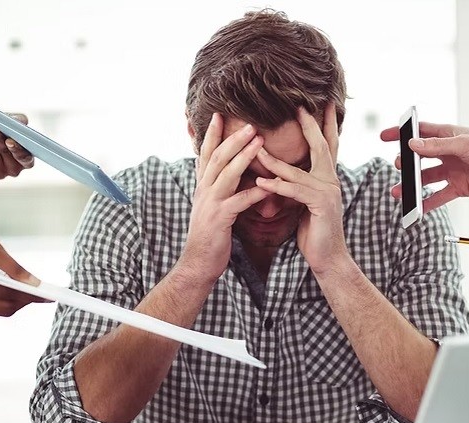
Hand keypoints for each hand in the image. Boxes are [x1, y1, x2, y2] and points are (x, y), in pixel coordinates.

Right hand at [0, 226, 45, 315]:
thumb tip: (35, 284)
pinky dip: (8, 302)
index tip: (48, 295)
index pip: (7, 293)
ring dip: (20, 303)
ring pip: (2, 311)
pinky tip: (19, 293)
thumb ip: (14, 267)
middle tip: (46, 294)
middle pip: (6, 306)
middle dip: (27, 300)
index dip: (29, 295)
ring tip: (35, 293)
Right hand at [182, 113, 269, 281]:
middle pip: (218, 158)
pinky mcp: (220, 219)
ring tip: (260, 141)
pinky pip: (239, 201)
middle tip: (250, 123)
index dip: (212, 134)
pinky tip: (269, 186)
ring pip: (227, 174)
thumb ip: (218, 188)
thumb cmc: (210, 235)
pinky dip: (255, 192)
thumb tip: (228, 173)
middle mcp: (204, 190)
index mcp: (202, 186)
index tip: (220, 115)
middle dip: (233, 138)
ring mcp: (210, 204)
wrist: (198, 262)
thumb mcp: (211, 206)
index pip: (206, 154)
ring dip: (243, 156)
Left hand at [255, 104, 347, 274]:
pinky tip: (261, 182)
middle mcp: (331, 181)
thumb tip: (284, 171)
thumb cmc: (314, 230)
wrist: (328, 258)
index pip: (327, 145)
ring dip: (274, 160)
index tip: (322, 104)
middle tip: (299, 106)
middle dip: (310, 125)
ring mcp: (328, 192)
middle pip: (321, 146)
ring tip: (256, 148)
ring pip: (298, 170)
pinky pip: (295, 192)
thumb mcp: (305, 202)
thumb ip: (299, 184)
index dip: (324, 124)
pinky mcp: (320, 206)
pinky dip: (277, 186)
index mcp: (327, 178)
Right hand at [380, 122, 468, 211]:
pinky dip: (426, 203)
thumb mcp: (464, 144)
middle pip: (419, 158)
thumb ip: (437, 146)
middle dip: (405, 162)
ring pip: (425, 179)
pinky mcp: (458, 187)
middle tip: (398, 166)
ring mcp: (452, 171)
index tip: (384, 137)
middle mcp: (448, 153)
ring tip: (398, 192)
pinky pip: (438, 196)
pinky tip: (415, 209)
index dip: (401, 134)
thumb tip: (412, 145)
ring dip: (411, 185)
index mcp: (448, 136)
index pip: (419, 133)